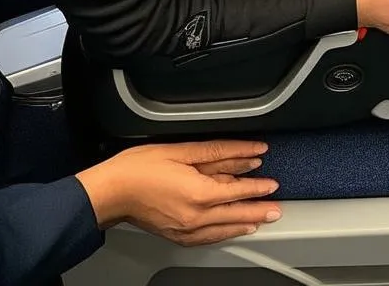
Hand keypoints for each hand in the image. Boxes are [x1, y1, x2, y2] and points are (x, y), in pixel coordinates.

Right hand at [75, 140, 281, 245]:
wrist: (112, 191)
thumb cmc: (140, 168)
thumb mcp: (182, 150)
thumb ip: (218, 153)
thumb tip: (245, 154)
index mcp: (199, 193)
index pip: (238, 189)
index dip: (257, 184)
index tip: (270, 180)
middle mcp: (196, 216)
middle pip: (236, 213)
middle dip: (258, 208)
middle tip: (276, 206)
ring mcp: (186, 229)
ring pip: (224, 228)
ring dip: (245, 223)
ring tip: (262, 219)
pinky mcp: (177, 235)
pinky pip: (208, 238)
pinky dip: (224, 234)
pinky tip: (232, 230)